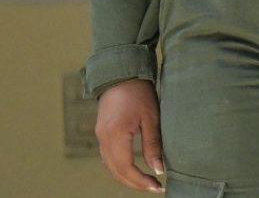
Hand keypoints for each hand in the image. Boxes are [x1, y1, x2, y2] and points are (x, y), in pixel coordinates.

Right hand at [95, 78, 164, 192]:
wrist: (121, 73)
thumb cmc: (139, 92)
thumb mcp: (151, 117)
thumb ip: (153, 145)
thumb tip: (159, 169)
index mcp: (116, 135)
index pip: (127, 168)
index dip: (141, 181)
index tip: (157, 186)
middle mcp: (104, 139)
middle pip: (116, 172)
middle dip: (135, 183)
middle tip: (154, 187)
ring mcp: (100, 136)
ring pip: (110, 167)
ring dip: (126, 177)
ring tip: (146, 181)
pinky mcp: (101, 133)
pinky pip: (107, 158)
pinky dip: (119, 167)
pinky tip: (132, 169)